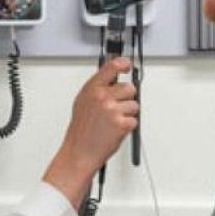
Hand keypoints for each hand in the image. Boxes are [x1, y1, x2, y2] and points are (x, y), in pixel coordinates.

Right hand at [44, 57, 138, 205]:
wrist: (79, 152)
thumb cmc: (80, 131)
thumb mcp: (82, 103)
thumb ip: (96, 89)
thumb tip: (110, 79)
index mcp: (92, 89)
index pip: (111, 67)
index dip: (122, 64)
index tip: (127, 65)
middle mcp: (102, 97)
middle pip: (129, 88)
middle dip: (126, 98)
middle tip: (115, 109)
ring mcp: (112, 110)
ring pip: (134, 105)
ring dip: (128, 114)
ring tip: (113, 122)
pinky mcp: (121, 123)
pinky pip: (135, 120)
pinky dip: (128, 126)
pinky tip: (115, 130)